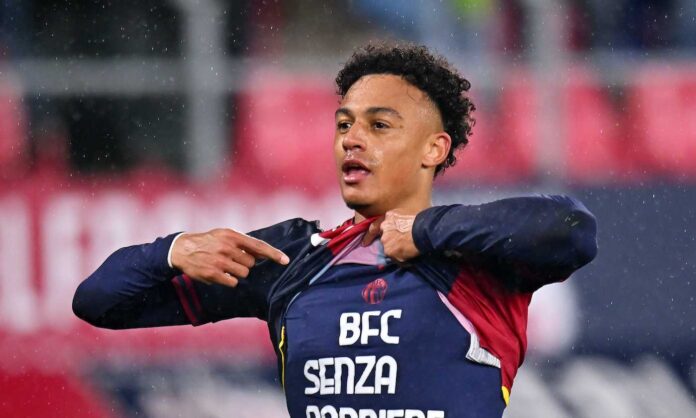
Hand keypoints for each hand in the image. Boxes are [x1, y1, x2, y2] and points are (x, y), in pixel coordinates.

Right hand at [170, 228, 289, 286]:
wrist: (182, 249)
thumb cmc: (209, 242)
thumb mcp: (225, 235)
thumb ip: (244, 243)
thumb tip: (264, 253)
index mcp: (232, 235)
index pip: (258, 246)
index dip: (274, 254)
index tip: (286, 260)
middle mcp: (227, 247)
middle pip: (251, 263)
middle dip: (245, 264)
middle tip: (231, 260)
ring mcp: (220, 261)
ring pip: (244, 274)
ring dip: (237, 273)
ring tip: (224, 266)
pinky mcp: (213, 274)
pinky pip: (233, 282)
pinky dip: (229, 280)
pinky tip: (219, 273)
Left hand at [361, 210, 419, 262]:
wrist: (424, 231)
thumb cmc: (422, 221)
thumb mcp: (408, 215)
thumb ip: (399, 222)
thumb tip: (401, 231)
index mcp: (389, 217)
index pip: (374, 226)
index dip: (369, 235)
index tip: (364, 243)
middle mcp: (384, 228)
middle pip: (384, 239)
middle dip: (390, 243)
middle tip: (399, 246)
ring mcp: (386, 240)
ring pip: (389, 249)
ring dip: (396, 252)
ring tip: (408, 252)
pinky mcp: (389, 251)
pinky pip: (395, 258)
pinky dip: (401, 260)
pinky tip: (409, 258)